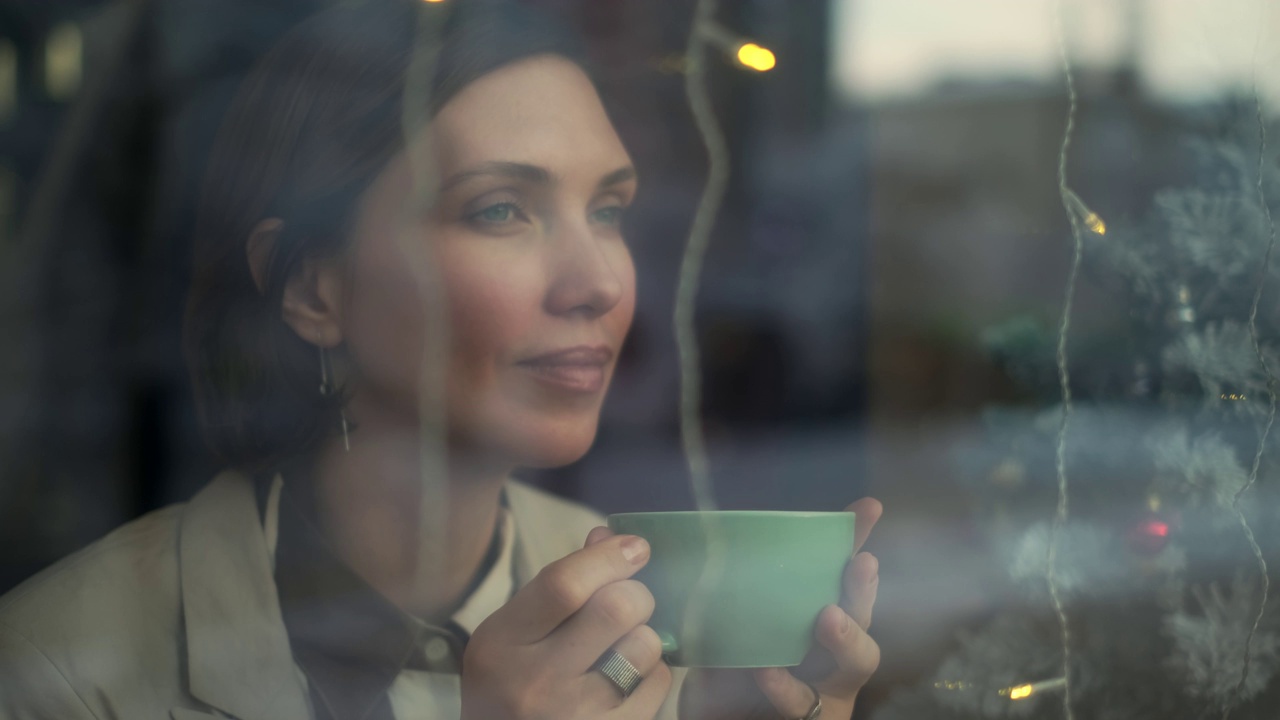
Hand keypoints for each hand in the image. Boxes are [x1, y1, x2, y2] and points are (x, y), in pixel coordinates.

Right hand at [461, 530, 672, 719]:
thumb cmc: (511, 681)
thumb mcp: (513, 632)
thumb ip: (558, 584)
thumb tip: (611, 538)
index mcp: (502, 643)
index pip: (564, 584)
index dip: (608, 557)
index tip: (634, 547)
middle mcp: (534, 682)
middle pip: (615, 609)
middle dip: (635, 593)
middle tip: (630, 600)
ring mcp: (574, 716)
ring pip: (644, 646)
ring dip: (644, 635)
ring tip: (623, 645)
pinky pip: (658, 684)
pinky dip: (651, 670)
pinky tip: (628, 677)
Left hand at [679, 498, 882, 719]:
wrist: (716, 719)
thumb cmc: (730, 670)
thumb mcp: (733, 622)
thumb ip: (737, 590)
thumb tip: (722, 534)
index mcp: (820, 621)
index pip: (843, 575)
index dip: (857, 541)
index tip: (868, 507)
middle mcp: (833, 654)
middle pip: (861, 615)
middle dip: (863, 591)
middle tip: (861, 563)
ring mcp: (827, 691)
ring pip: (855, 664)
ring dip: (846, 638)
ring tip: (828, 616)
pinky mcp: (808, 718)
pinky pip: (802, 704)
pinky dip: (785, 687)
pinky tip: (766, 670)